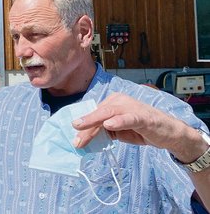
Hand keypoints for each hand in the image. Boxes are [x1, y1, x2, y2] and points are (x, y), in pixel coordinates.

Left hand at [72, 93, 191, 154]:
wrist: (168, 133)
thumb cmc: (141, 129)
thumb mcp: (118, 131)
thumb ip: (103, 131)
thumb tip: (84, 138)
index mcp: (112, 102)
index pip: (93, 114)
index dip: (82, 126)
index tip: (73, 139)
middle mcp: (119, 101)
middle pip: (97, 113)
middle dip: (84, 126)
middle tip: (74, 138)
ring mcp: (131, 107)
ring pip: (108, 113)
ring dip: (93, 121)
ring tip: (81, 128)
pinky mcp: (143, 116)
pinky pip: (129, 118)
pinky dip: (118, 121)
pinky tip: (108, 125)